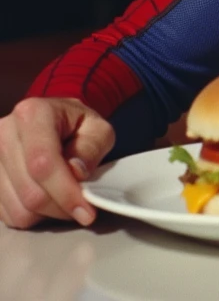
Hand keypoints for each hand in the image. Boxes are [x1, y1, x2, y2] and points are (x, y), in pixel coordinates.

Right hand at [0, 98, 114, 228]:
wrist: (54, 121)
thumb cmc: (77, 125)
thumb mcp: (98, 128)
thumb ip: (92, 148)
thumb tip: (76, 173)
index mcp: (33, 114)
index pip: (43, 163)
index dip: (65, 192)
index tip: (86, 211)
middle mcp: (3, 134)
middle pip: (30, 192)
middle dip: (61, 207)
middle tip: (82, 206)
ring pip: (18, 209)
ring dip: (47, 213)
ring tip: (64, 197)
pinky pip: (7, 215)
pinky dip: (32, 215)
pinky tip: (46, 197)